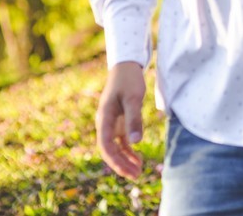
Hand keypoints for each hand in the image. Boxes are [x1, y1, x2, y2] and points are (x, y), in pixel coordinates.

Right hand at [96, 61, 146, 178]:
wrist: (126, 66)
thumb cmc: (128, 80)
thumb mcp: (133, 98)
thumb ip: (134, 119)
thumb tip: (136, 143)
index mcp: (104, 118)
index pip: (105, 145)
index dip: (115, 160)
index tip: (127, 171)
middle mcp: (105, 123)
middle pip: (109, 150)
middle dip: (121, 165)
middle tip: (136, 176)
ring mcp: (112, 124)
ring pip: (115, 148)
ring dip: (125, 160)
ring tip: (138, 172)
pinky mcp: (119, 122)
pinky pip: (122, 142)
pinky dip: (129, 151)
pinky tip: (138, 160)